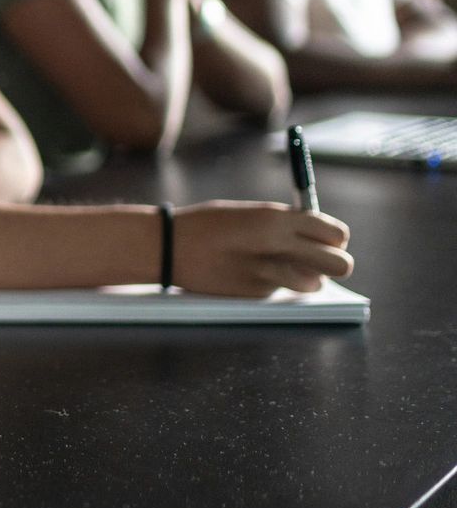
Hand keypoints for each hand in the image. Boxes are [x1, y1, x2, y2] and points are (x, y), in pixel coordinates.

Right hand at [174, 201, 351, 295]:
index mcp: (276, 218)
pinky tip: (250, 273)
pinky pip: (282, 290)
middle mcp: (277, 246)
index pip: (336, 234)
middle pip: (339, 264)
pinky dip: (274, 284)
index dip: (335, 238)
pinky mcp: (256, 294)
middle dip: (335, 263)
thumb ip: (284, 223)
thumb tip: (317, 235)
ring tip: (285, 268)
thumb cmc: (207, 225)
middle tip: (320, 260)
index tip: (326, 240)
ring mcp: (267, 273)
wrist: (168, 247)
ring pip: (315, 283)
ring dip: (308, 278)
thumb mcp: (248, 213)